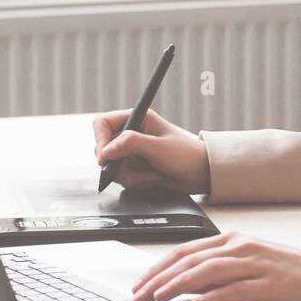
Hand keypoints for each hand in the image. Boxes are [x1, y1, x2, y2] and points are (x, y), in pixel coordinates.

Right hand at [92, 108, 210, 193]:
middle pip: (104, 148)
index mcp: (138, 118)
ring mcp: (131, 151)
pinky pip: (121, 177)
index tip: (104, 158)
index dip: (99, 140)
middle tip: (132, 171)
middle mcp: (132, 133)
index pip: (103, 123)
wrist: (200, 174)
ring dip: (130, 176)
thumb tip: (105, 151)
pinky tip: (153, 178)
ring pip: (112, 166)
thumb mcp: (157, 148)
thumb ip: (130, 145)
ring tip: (152, 174)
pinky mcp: (134, 166)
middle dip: (118, 164)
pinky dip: (136, 182)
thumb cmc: (185, 155)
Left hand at [131, 232, 300, 300]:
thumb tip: (184, 286)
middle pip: (191, 260)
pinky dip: (215, 295)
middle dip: (159, 279)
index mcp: (232, 240)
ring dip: (179, 285)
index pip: (185, 251)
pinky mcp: (270, 283)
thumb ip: (218, 270)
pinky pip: (237, 288)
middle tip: (139, 296)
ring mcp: (256, 263)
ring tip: (159, 298)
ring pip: (209, 271)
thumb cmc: (285, 268)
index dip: (157, 267)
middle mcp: (241, 246)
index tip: (139, 284)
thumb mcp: (247, 262)